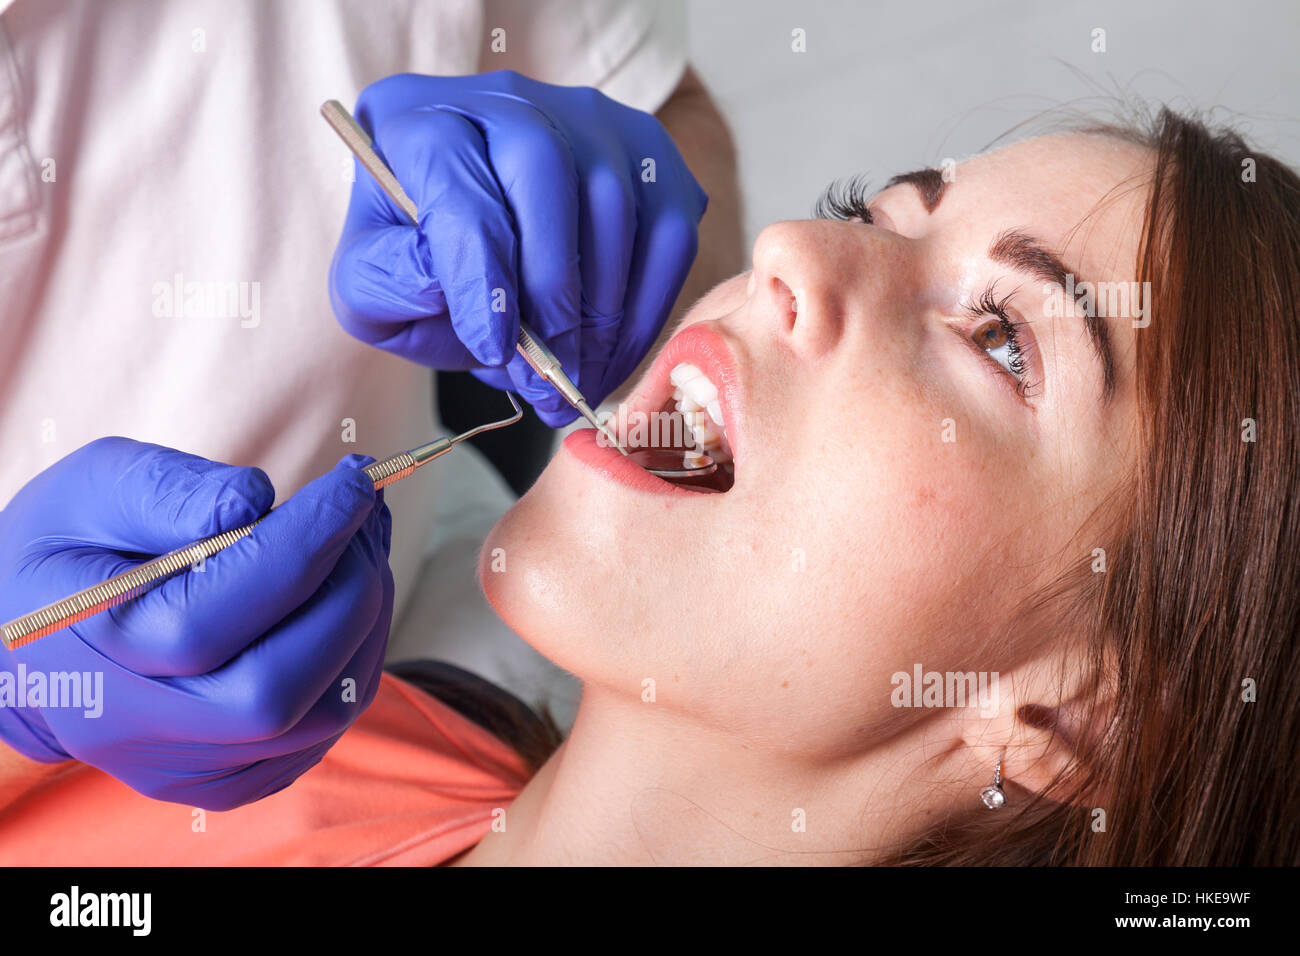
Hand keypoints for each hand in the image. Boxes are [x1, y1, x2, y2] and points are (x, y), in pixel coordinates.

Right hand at [0, 438, 393, 810]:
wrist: (33, 635)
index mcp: (88, 650)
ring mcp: (186, 765)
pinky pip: (324, 731)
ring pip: (319, 716)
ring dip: (365, 622)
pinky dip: (354, 658)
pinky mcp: (228, 777)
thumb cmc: (71, 548)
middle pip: (274, 689)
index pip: (207, 621)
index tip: (353, 483)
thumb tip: (253, 499)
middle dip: (347, 589)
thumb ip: (169, 491)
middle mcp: (135, 728)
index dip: (300, 546)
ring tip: (360, 548)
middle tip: (362, 516)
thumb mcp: (96, 489)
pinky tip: (345, 597)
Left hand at [329, 70, 708, 424]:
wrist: (494, 230)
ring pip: (615, 200)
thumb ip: (384, 287)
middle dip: (553, 288)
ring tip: (578, 376)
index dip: (480, 275)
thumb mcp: (374, 283)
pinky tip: (613, 356)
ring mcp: (588, 118)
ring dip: (604, 309)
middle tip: (553, 371)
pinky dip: (648, 305)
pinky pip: (668, 229)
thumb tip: (445, 287)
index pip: (457, 183)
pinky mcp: (648, 154)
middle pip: (543, 168)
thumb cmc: (431, 260)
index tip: (493, 350)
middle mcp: (505, 99)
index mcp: (418, 122)